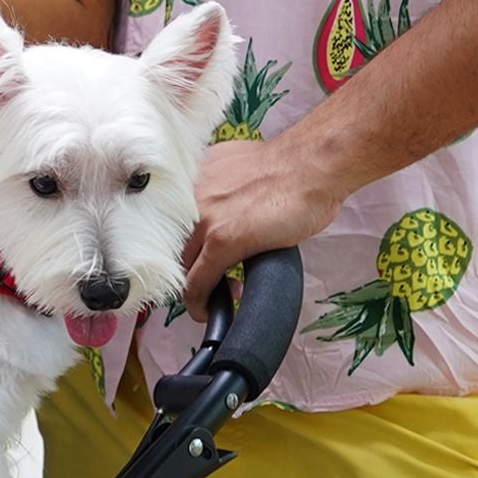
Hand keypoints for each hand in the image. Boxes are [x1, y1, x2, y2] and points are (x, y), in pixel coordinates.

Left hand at [180, 134, 345, 319]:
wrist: (309, 167)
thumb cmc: (287, 167)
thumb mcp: (236, 169)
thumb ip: (219, 186)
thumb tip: (221, 202)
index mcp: (191, 178)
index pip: (168, 223)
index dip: (181, 246)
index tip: (195, 258)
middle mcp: (189, 196)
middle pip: (170, 245)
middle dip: (187, 267)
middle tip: (206, 280)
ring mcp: (204, 219)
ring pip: (181, 266)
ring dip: (194, 287)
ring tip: (212, 296)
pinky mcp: (222, 241)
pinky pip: (198, 281)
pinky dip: (200, 302)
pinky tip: (207, 310)